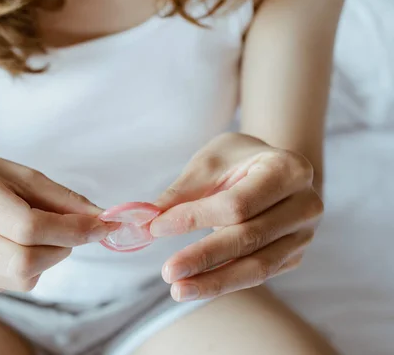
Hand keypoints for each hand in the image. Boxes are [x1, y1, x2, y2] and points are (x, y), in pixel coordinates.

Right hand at [0, 152, 109, 294]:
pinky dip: (23, 268)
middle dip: (63, 248)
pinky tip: (4, 245)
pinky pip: (7, 286)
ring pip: (20, 279)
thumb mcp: (17, 173)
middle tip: (72, 231)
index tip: (103, 226)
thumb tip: (101, 219)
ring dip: (45, 257)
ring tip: (28, 232)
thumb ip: (60, 197)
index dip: (72, 230)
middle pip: (24, 261)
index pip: (27, 225)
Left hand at [150, 133, 322, 301]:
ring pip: (258, 266)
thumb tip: (145, 221)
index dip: (196, 218)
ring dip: (215, 281)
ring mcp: (303, 234)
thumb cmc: (238, 160)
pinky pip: (258, 274)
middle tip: (168, 272)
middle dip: (205, 257)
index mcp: (288, 169)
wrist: (272, 168)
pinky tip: (196, 286)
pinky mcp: (294, 256)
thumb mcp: (210, 163)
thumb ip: (181, 193)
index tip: (157, 227)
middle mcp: (305, 204)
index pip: (238, 203)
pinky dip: (225, 281)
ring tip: (178, 290)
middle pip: (250, 238)